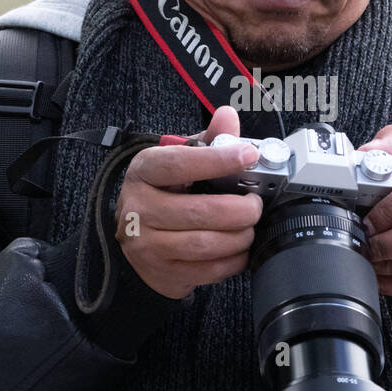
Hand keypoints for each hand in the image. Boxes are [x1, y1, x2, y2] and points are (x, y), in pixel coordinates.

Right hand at [114, 105, 263, 298]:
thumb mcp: (179, 160)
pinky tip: (239, 249)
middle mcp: (139, 208)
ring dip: (240, 236)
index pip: (179, 164)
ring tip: (249, 227)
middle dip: (241, 209)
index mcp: (144, 171)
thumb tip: (227, 116)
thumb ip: (207, 139)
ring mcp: (147, 245)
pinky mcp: (161, 273)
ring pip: (206, 244)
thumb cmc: (163, 192)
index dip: (217, 160)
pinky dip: (233, 261)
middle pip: (199, 211)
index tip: (249, 155)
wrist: (135, 239)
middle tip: (256, 205)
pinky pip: (208, 271)